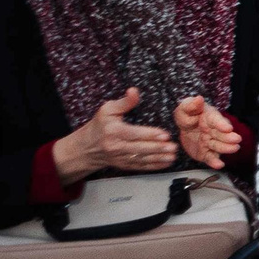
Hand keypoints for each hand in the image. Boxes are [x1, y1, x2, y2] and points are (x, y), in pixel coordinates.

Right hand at [51, 89, 177, 182]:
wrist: (86, 148)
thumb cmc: (99, 125)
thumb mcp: (108, 110)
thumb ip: (124, 102)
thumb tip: (134, 91)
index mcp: (113, 131)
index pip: (133, 133)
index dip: (149, 134)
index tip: (165, 134)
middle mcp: (115, 146)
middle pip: (139, 148)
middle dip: (157, 148)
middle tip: (173, 147)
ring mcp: (119, 157)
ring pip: (141, 159)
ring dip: (158, 158)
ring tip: (172, 156)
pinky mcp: (123, 165)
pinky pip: (139, 166)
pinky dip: (153, 166)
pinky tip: (166, 163)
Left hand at [173, 96, 242, 169]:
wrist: (185, 129)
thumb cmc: (188, 115)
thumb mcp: (185, 108)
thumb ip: (191, 105)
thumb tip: (198, 99)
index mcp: (210, 118)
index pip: (217, 120)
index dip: (221, 124)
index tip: (227, 128)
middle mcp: (213, 131)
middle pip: (222, 134)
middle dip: (229, 137)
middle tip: (236, 139)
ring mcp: (210, 142)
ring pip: (219, 146)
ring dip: (226, 148)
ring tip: (234, 148)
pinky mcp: (206, 153)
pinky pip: (210, 157)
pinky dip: (214, 162)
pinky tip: (219, 165)